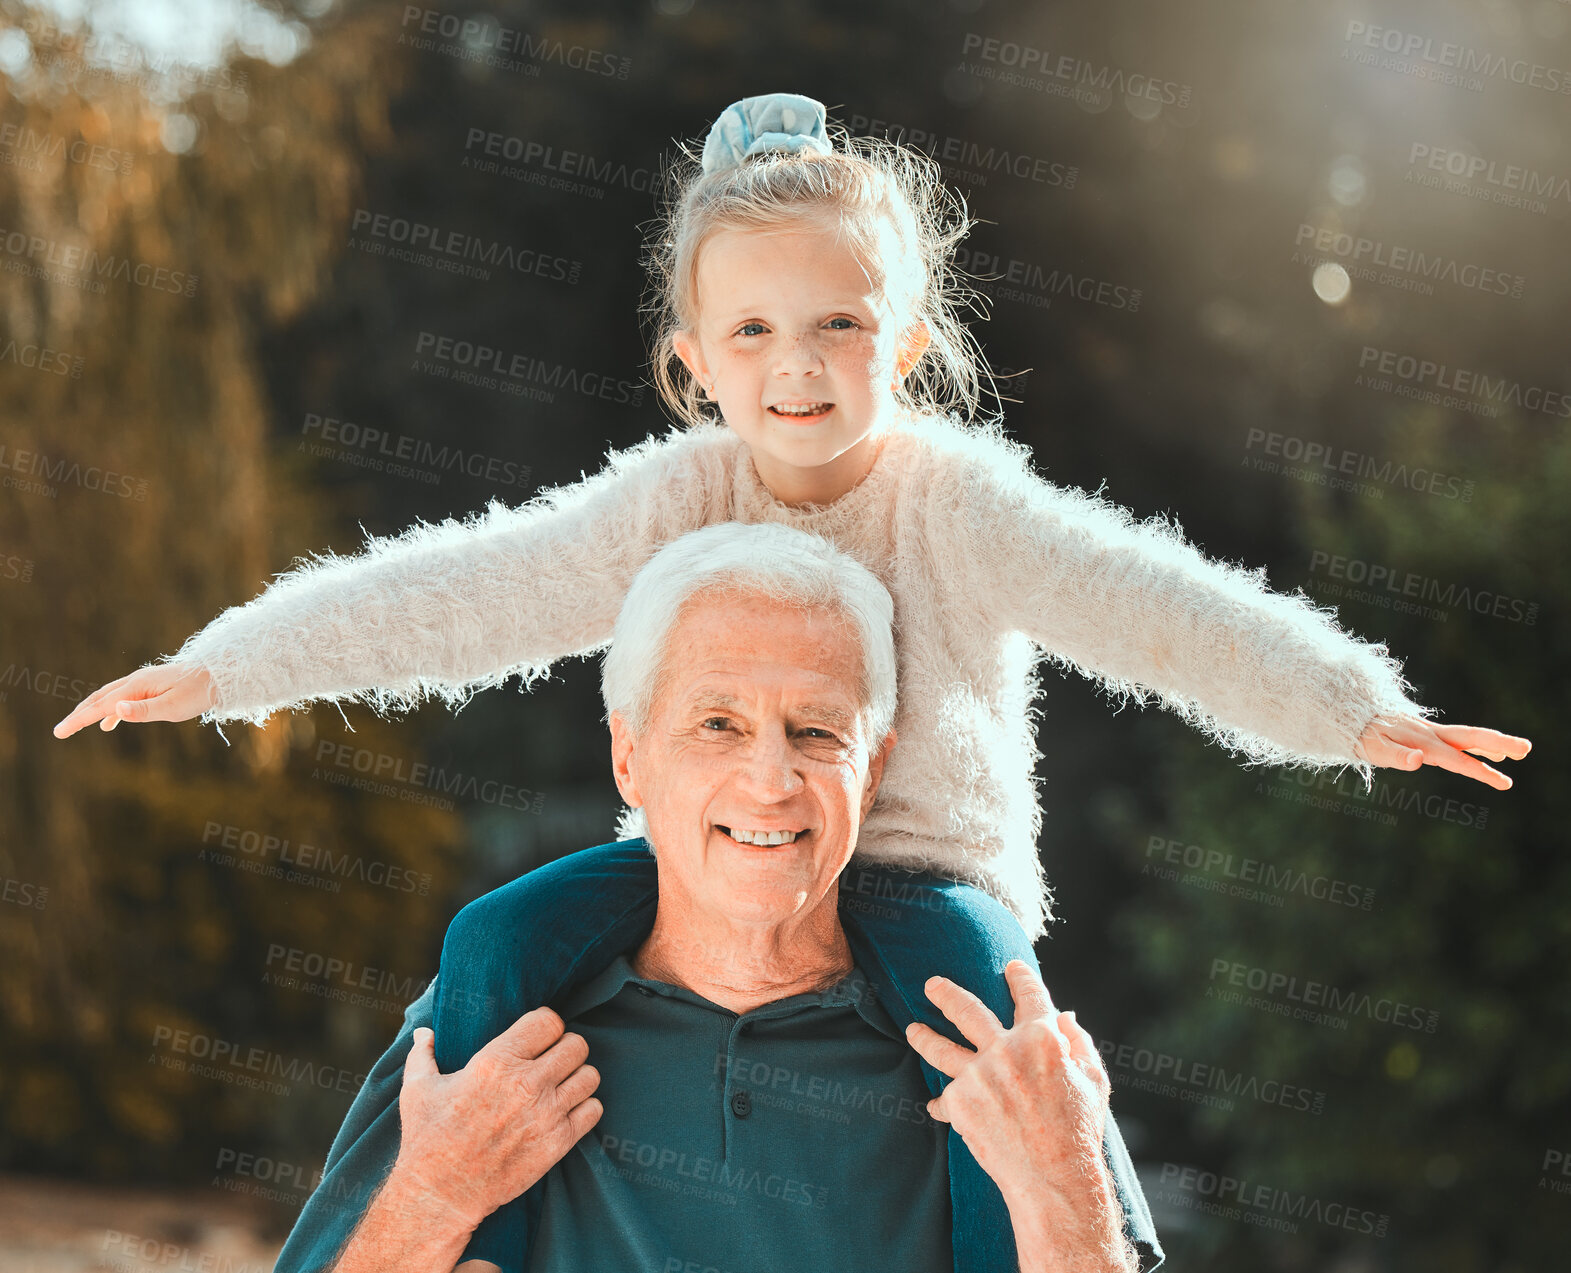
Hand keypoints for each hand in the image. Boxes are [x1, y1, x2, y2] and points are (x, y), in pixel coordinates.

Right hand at [52, 663, 216, 736]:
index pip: (100, 707)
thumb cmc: (198, 693)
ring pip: (108, 697)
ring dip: (91, 710)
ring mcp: (143, 682)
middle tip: (60, 731)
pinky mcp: (151, 686)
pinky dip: (109, 711)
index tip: (58, 733)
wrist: (219, 675)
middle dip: (78, 714)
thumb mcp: (172, 707)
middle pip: (98, 698)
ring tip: (76, 724)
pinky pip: (123, 699)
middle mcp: (135, 681)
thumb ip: (142, 711)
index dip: (78, 720)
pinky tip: (107, 725)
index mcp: (136, 687)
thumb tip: (113, 711)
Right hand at [392, 1010, 601, 1226]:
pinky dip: (585, 1108)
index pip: (550, 1021)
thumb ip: (422, 1054)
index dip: (548, 1025)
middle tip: (552, 1061)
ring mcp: (546, 1113)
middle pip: (577, 1045)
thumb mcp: (417, 1088)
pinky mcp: (558, 1142)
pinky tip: (566, 1111)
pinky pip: (593, 1110)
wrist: (441, 1193)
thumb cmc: (427, 1138)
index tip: (540, 1037)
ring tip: (562, 1086)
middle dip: (566, 1049)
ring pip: (590, 1075)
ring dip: (578, 1078)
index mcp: (496, 1061)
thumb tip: (423, 1032)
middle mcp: (527, 1083)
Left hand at [905, 960, 1112, 1220]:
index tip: (1011, 967)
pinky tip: (934, 1104)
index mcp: (1043, 1037)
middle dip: (946, 994)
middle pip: (967, 1009)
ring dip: (924, 1036)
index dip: (1021, 977)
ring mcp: (979, 1074)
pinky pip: (945, 1098)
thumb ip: (1079, 1043)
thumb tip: (1065, 1016)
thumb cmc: (1080, 1131)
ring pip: (940, 1048)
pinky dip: (942, 1103)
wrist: (1054, 1179)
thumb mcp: (1094, 1081)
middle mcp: (1005, 1048)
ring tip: (912, 1029)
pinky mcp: (961, 1102)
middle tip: (931, 984)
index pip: (1029, 995)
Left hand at [1355, 712, 1530, 790]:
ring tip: (1520, 752)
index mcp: (1422, 741)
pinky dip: (1476, 745)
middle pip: (1470, 737)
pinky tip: (1490, 753)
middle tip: (1526, 749)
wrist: (1348, 715)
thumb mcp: (1373, 749)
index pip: (1456, 758)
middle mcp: (1430, 734)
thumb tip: (1419, 760)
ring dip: (1492, 744)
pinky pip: (1455, 739)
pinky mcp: (1425, 733)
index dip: (1479, 770)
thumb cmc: (1361, 736)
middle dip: (1498, 744)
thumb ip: (1396, 755)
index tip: (1503, 781)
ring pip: (1466, 736)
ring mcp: (1429, 732)